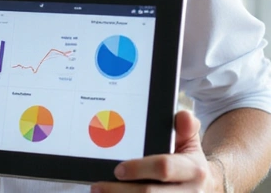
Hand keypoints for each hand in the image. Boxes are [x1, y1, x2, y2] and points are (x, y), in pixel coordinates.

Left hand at [91, 111, 221, 191]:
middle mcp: (190, 192)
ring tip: (98, 192)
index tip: (118, 170)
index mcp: (193, 169)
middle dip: (121, 191)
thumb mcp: (188, 140)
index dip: (139, 168)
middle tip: (97, 186)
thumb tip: (184, 116)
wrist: (204, 184)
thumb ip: (184, 127)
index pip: (164, 168)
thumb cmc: (187, 158)